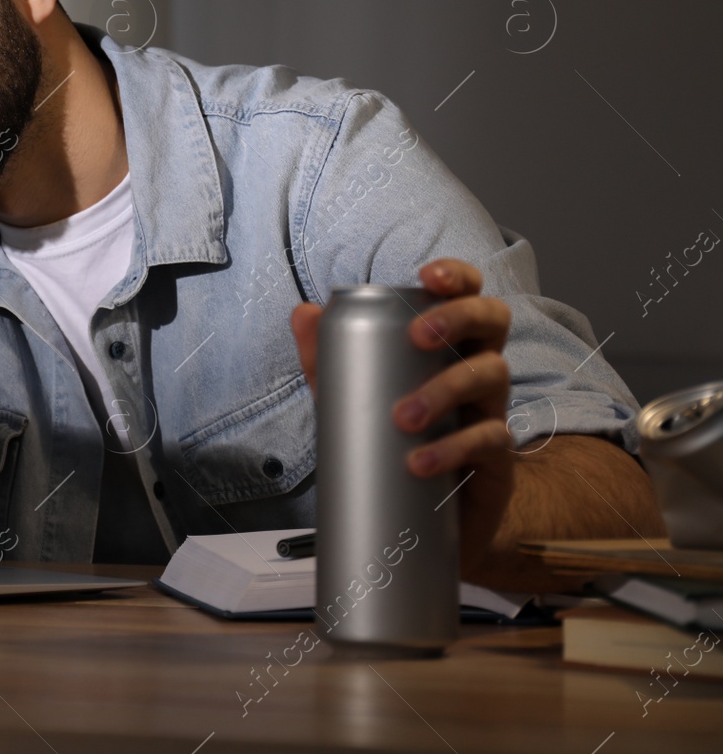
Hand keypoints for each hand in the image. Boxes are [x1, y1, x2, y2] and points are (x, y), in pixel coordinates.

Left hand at [289, 259, 515, 579]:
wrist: (425, 524)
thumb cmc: (396, 443)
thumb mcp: (354, 398)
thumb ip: (328, 359)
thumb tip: (304, 313)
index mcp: (450, 346)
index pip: (467, 296)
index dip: (457, 277)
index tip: (427, 277)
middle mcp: (478, 370)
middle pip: (492, 321)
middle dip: (457, 318)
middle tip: (418, 336)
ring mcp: (493, 411)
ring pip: (491, 376)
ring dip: (445, 389)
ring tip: (404, 416)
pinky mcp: (498, 460)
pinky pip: (491, 441)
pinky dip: (454, 448)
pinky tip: (421, 462)